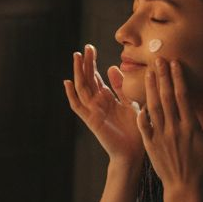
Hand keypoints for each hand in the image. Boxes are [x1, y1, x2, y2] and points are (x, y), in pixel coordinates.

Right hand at [64, 44, 142, 165]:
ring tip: (76, 57)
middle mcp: (96, 104)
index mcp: (106, 99)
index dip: (91, 63)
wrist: (133, 152)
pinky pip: (78, 106)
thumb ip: (122, 87)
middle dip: (85, 64)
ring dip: (78, 72)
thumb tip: (113, 67)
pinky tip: (67, 82)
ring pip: (81, 88)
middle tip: (85, 48)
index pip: (95, 77)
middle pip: (87, 79)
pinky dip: (71, 95)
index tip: (91, 48)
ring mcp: (92, 111)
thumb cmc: (135, 130)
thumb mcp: (131, 103)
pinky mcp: (90, 120)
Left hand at [137, 58, 202, 197]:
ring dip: (150, 89)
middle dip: (162, 77)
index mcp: (191, 126)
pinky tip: (137, 100)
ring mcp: (161, 137)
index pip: (182, 96)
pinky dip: (140, 113)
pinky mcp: (150, 145)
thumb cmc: (202, 163)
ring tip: (148, 74)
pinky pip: (144, 126)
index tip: (174, 63)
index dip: (177, 78)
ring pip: (153, 108)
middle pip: (166, 97)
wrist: (184, 186)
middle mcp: (174, 129)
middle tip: (157, 60)